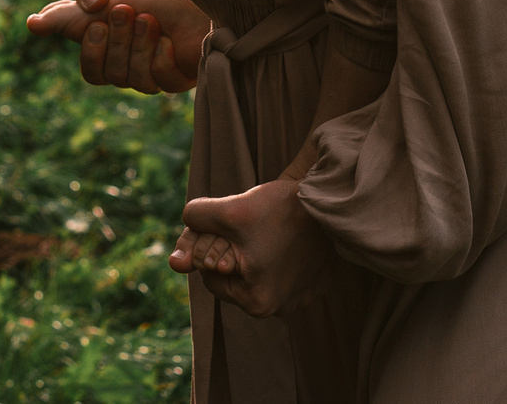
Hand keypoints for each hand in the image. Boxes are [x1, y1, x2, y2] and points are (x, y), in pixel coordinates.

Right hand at [25, 0, 209, 93]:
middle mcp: (135, 63)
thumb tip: (32, 24)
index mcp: (115, 46)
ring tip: (151, 20)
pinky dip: (162, 60)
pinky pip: (162, 83)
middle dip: (115, 42)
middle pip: (106, 76)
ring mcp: (159, 72)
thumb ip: (74, 6)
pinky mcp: (183, 76)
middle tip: (126, 11)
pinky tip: (170, 42)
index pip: (90, 67)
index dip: (89, 50)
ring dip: (139, 47)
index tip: (95, 22)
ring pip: (132, 81)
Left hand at [170, 178, 333, 317]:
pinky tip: (289, 238)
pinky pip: (287, 274)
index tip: (226, 226)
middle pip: (236, 279)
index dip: (211, 247)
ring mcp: (300, 299)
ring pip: (259, 277)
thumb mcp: (230, 210)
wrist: (331, 197)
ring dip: (256, 256)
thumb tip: (175, 258)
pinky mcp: (316, 285)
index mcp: (255, 301)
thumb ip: (196, 221)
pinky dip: (282, 257)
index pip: (211, 276)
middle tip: (248, 226)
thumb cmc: (281, 208)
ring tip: (269, 230)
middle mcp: (278, 309)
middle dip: (234, 253)